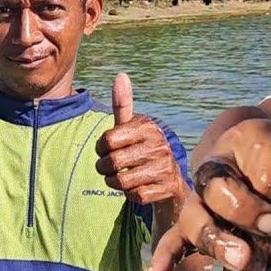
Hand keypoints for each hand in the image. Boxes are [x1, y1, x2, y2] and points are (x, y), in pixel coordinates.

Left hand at [94, 74, 187, 205]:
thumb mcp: (131, 128)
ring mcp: (165, 167)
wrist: (169, 179)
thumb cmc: (141, 150)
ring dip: (114, 183)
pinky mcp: (167, 188)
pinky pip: (134, 196)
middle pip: (112, 163)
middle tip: (109, 168)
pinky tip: (138, 187)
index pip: (106, 141)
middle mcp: (159, 144)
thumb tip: (121, 75)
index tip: (106, 150)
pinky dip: (130, 195)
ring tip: (120, 178)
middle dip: (104, 169)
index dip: (100, 149)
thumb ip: (122, 105)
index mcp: (147, 127)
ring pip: (122, 181)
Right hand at [148, 117, 270, 270]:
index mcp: (248, 141)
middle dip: (244, 210)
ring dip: (214, 238)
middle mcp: (216, 168)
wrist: (254, 147)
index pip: (262, 166)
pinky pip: (173, 238)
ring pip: (195, 215)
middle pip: (219, 189)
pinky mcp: (190, 221)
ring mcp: (199, 197)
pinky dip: (165, 258)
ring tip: (240, 259)